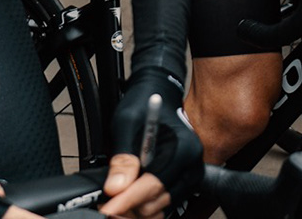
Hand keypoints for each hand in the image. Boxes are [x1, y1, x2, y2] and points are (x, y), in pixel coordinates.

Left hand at [103, 70, 201, 217]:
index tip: (108, 209)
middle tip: (109, 195)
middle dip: (130, 202)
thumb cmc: (144, 104)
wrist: (157, 94)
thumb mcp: (126, 123)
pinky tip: (132, 191)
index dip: (125, 200)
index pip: (152, 186)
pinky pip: (163, 205)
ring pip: (159, 208)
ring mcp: (190, 176)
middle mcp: (192, 166)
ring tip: (119, 191)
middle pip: (156, 202)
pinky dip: (145, 203)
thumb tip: (116, 187)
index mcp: (183, 149)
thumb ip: (123, 157)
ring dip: (137, 204)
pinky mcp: (184, 184)